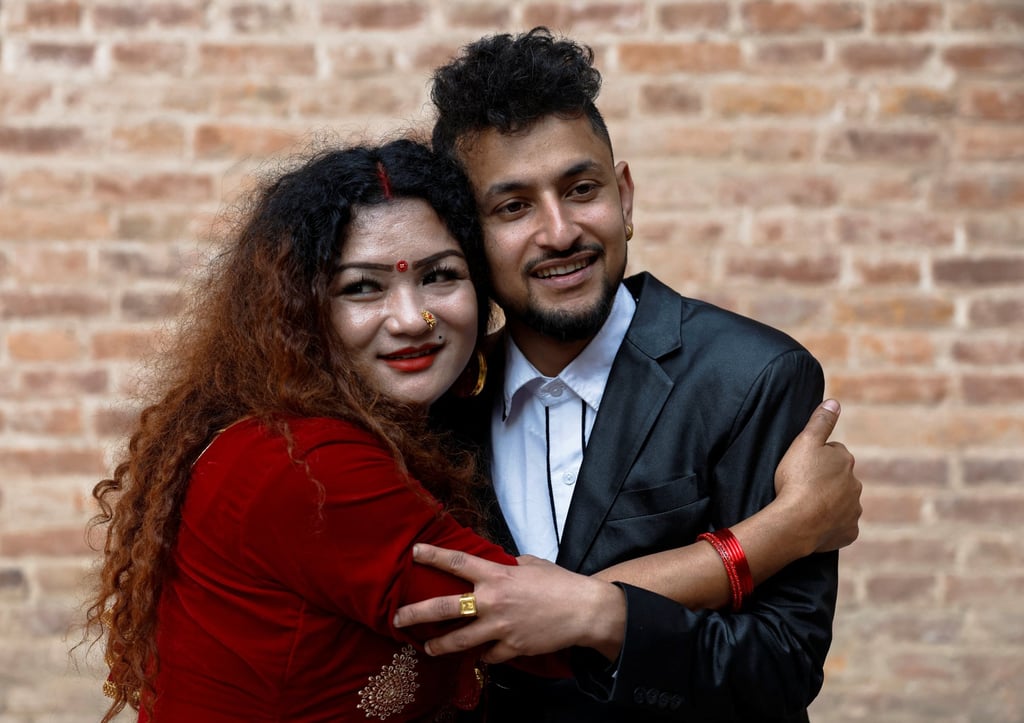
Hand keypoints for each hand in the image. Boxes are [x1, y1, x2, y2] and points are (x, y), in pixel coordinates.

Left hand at [393, 544, 624, 662]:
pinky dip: (484, 654)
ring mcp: (500, 628)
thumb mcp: (531, 564)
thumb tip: (497, 565)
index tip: (414, 552)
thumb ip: (508, 565)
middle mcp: (493, 602)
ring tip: (427, 649)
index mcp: (497, 576)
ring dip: (440, 646)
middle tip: (398, 618)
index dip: (433, 556)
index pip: (457, 563)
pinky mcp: (511, 648)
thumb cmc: (559, 582)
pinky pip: (489, 655)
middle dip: (417, 614)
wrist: (584, 611)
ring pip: (459, 641)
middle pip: (445, 608)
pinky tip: (481, 654)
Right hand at [774, 399, 861, 553]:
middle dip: (824, 480)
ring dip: (827, 502)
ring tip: (805, 506)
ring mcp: (853, 510)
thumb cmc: (797, 479)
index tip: (801, 466)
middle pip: (838, 478)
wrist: (796, 522)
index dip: (815, 458)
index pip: (833, 452)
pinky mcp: (849, 532)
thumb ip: (820, 421)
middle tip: (801, 486)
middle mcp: (855, 484)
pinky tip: (815, 523)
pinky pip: (840, 526)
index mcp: (845, 460)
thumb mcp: (804, 442)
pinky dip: (830, 524)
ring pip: (841, 502)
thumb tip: (834, 402)